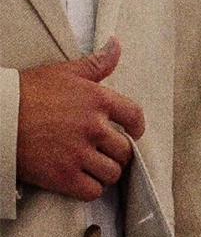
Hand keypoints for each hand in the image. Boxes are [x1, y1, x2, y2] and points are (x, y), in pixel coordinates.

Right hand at [16, 36, 145, 201]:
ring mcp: (79, 154)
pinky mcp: (65, 177)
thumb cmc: (28, 92)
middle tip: (101, 151)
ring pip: (112, 173)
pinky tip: (79, 178)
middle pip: (124, 151)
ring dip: (103, 172)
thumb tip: (116, 45)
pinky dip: (89, 188)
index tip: (131, 132)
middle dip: (115, 153)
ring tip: (89, 164)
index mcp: (96, 100)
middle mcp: (93, 128)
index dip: (136, 127)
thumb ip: (95, 64)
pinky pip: (93, 191)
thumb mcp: (63, 71)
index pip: (134, 116)